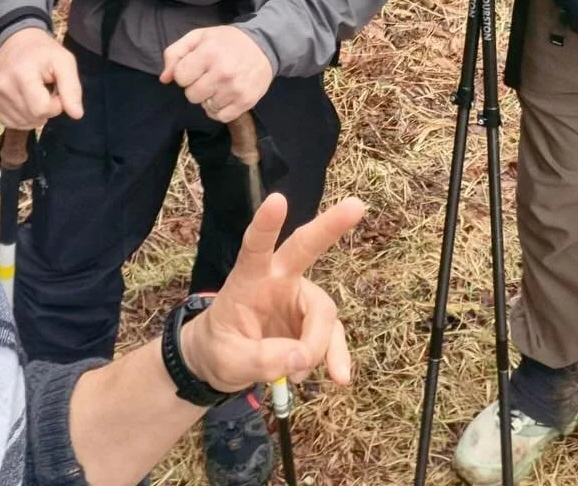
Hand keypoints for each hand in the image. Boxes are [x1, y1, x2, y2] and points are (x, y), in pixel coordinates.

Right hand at [0, 28, 83, 128]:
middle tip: (46, 88)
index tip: (56, 88)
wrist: (16, 40)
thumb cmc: (43, 51)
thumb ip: (72, 88)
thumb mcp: (64, 62)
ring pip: (22, 123)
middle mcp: (2, 86)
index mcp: (22, 74)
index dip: (56, 104)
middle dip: (46, 109)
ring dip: (34, 113)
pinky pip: (10, 122)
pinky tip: (24, 98)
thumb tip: (77, 115)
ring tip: (34, 92)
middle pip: (32, 118)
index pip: (42, 109)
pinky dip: (22, 116)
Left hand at [160, 26, 274, 122]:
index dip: (185, 73)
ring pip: (206, 107)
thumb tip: (164, 79)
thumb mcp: (199, 37)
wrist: (263, 46)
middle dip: (196, 86)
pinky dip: (220, 109)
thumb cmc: (226, 41)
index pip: (180, 77)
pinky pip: (221, 117)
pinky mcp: (246, 102)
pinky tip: (225, 96)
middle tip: (208, 76)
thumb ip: (175, 54)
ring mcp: (235, 89)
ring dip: (209, 98)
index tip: (196, 67)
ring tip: (219, 84)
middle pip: (191, 95)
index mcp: (208, 53)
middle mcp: (222, 73)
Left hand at [179, 193, 364, 392]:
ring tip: (297, 375)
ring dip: (319, 345)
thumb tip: (301, 358)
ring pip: (323, 312)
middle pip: (305, 248)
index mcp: (249, 278)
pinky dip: (336, 356)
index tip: (277, 200)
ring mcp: (299, 299)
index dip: (266, 224)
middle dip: (330, 226)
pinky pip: (333, 336)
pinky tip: (337, 377)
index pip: (256, 246)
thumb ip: (262, 360)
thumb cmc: (219, 349)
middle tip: (357, 205)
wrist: (223, 363)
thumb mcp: (229, 361)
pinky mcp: (312, 323)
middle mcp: (278, 279)